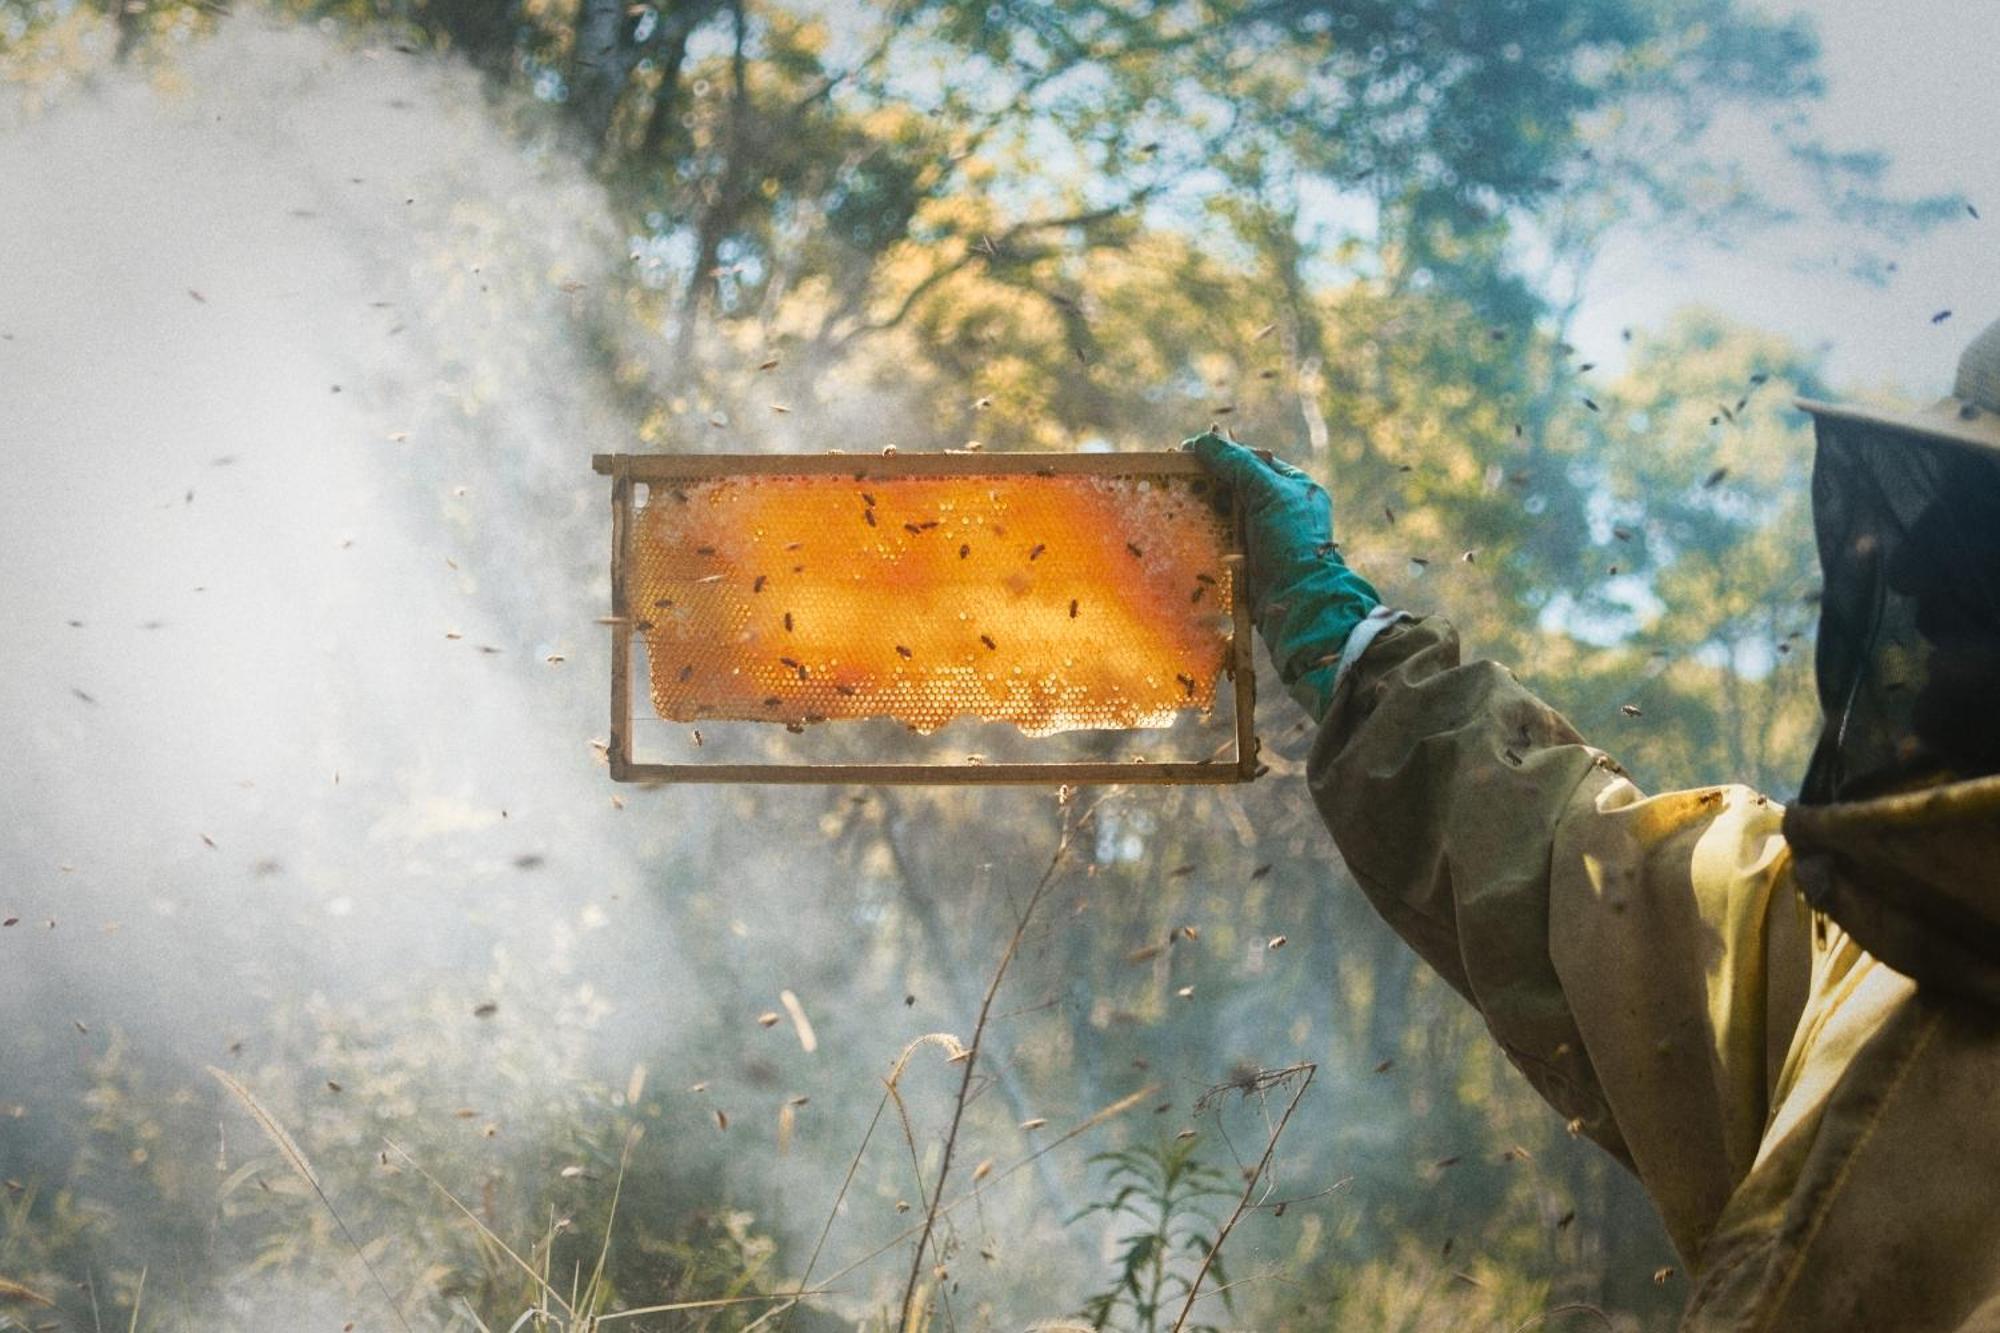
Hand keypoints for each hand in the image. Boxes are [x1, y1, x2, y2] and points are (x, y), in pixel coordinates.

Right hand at [1186, 431, 1380, 719]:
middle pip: (1234, 485)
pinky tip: (1182, 527)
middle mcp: (1278, 509)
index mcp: (1293, 486)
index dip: (1222, 455)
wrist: (1298, 601)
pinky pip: (1220, 538)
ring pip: (1224, 512)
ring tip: (1173, 499)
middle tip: (1176, 476)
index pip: (1252, 460)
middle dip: (1207, 481)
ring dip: (1201, 507)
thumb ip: (1237, 465)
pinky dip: (1203, 532)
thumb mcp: (1268, 493)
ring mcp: (1262, 535)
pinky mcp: (1246, 560)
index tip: (1190, 452)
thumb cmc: (1292, 542)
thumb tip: (1202, 441)